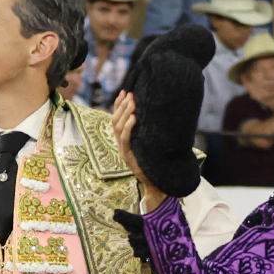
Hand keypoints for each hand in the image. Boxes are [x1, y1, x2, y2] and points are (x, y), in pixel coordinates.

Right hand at [111, 90, 165, 211]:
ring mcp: (123, 151)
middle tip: (130, 95)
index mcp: (124, 140)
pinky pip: (125, 139)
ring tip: (133, 103)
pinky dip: (128, 127)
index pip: (116, 119)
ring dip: (125, 113)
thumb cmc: (157, 161)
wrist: (158, 182)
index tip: (124, 92)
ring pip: (118, 128)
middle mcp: (121, 144)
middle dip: (122, 106)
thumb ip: (149, 129)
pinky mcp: (128, 157)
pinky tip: (134, 118)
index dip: (119, 105)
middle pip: (115, 121)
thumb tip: (156, 111)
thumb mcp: (151, 141)